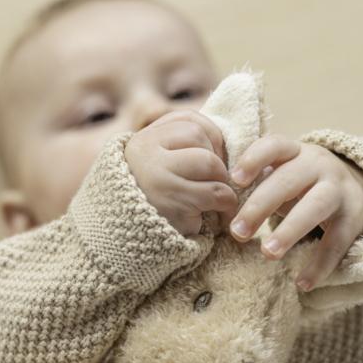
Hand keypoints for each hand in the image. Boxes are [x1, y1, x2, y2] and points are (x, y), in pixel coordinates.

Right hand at [125, 110, 237, 236]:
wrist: (134, 243)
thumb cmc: (156, 202)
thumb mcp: (161, 167)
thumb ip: (184, 148)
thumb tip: (229, 141)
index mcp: (144, 140)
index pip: (188, 119)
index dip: (210, 136)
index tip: (214, 155)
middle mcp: (147, 154)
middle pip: (200, 137)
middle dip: (216, 159)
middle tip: (216, 180)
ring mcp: (160, 178)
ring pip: (210, 163)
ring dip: (222, 181)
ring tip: (217, 196)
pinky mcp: (175, 203)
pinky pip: (216, 192)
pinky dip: (226, 203)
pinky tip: (219, 213)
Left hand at [228, 134, 362, 290]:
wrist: (356, 188)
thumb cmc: (301, 184)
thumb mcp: (281, 174)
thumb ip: (255, 184)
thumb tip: (217, 207)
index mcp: (294, 152)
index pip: (274, 145)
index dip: (254, 159)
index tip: (235, 180)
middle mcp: (318, 166)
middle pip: (288, 180)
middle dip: (260, 206)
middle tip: (237, 232)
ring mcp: (338, 191)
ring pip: (315, 207)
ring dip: (290, 231)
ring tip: (268, 254)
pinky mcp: (353, 218)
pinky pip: (336, 242)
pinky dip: (319, 265)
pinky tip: (302, 283)